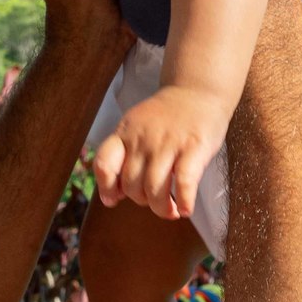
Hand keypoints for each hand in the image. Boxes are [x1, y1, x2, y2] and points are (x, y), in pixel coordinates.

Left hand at [92, 84, 228, 217]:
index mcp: (125, 133)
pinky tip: (186, 209)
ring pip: (155, 188)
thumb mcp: (136, 128)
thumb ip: (123, 158)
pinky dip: (184, 200)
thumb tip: (111, 198)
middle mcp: (143, 138)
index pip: (104, 162)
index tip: (115, 199)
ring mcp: (168, 143)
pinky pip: (184, 182)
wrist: (198, 90)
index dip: (106, 186)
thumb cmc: (166, 118)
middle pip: (132, 184)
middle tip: (156, 200)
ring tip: (171, 211)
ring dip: (161, 208)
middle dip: (142, 201)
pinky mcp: (194, 147)